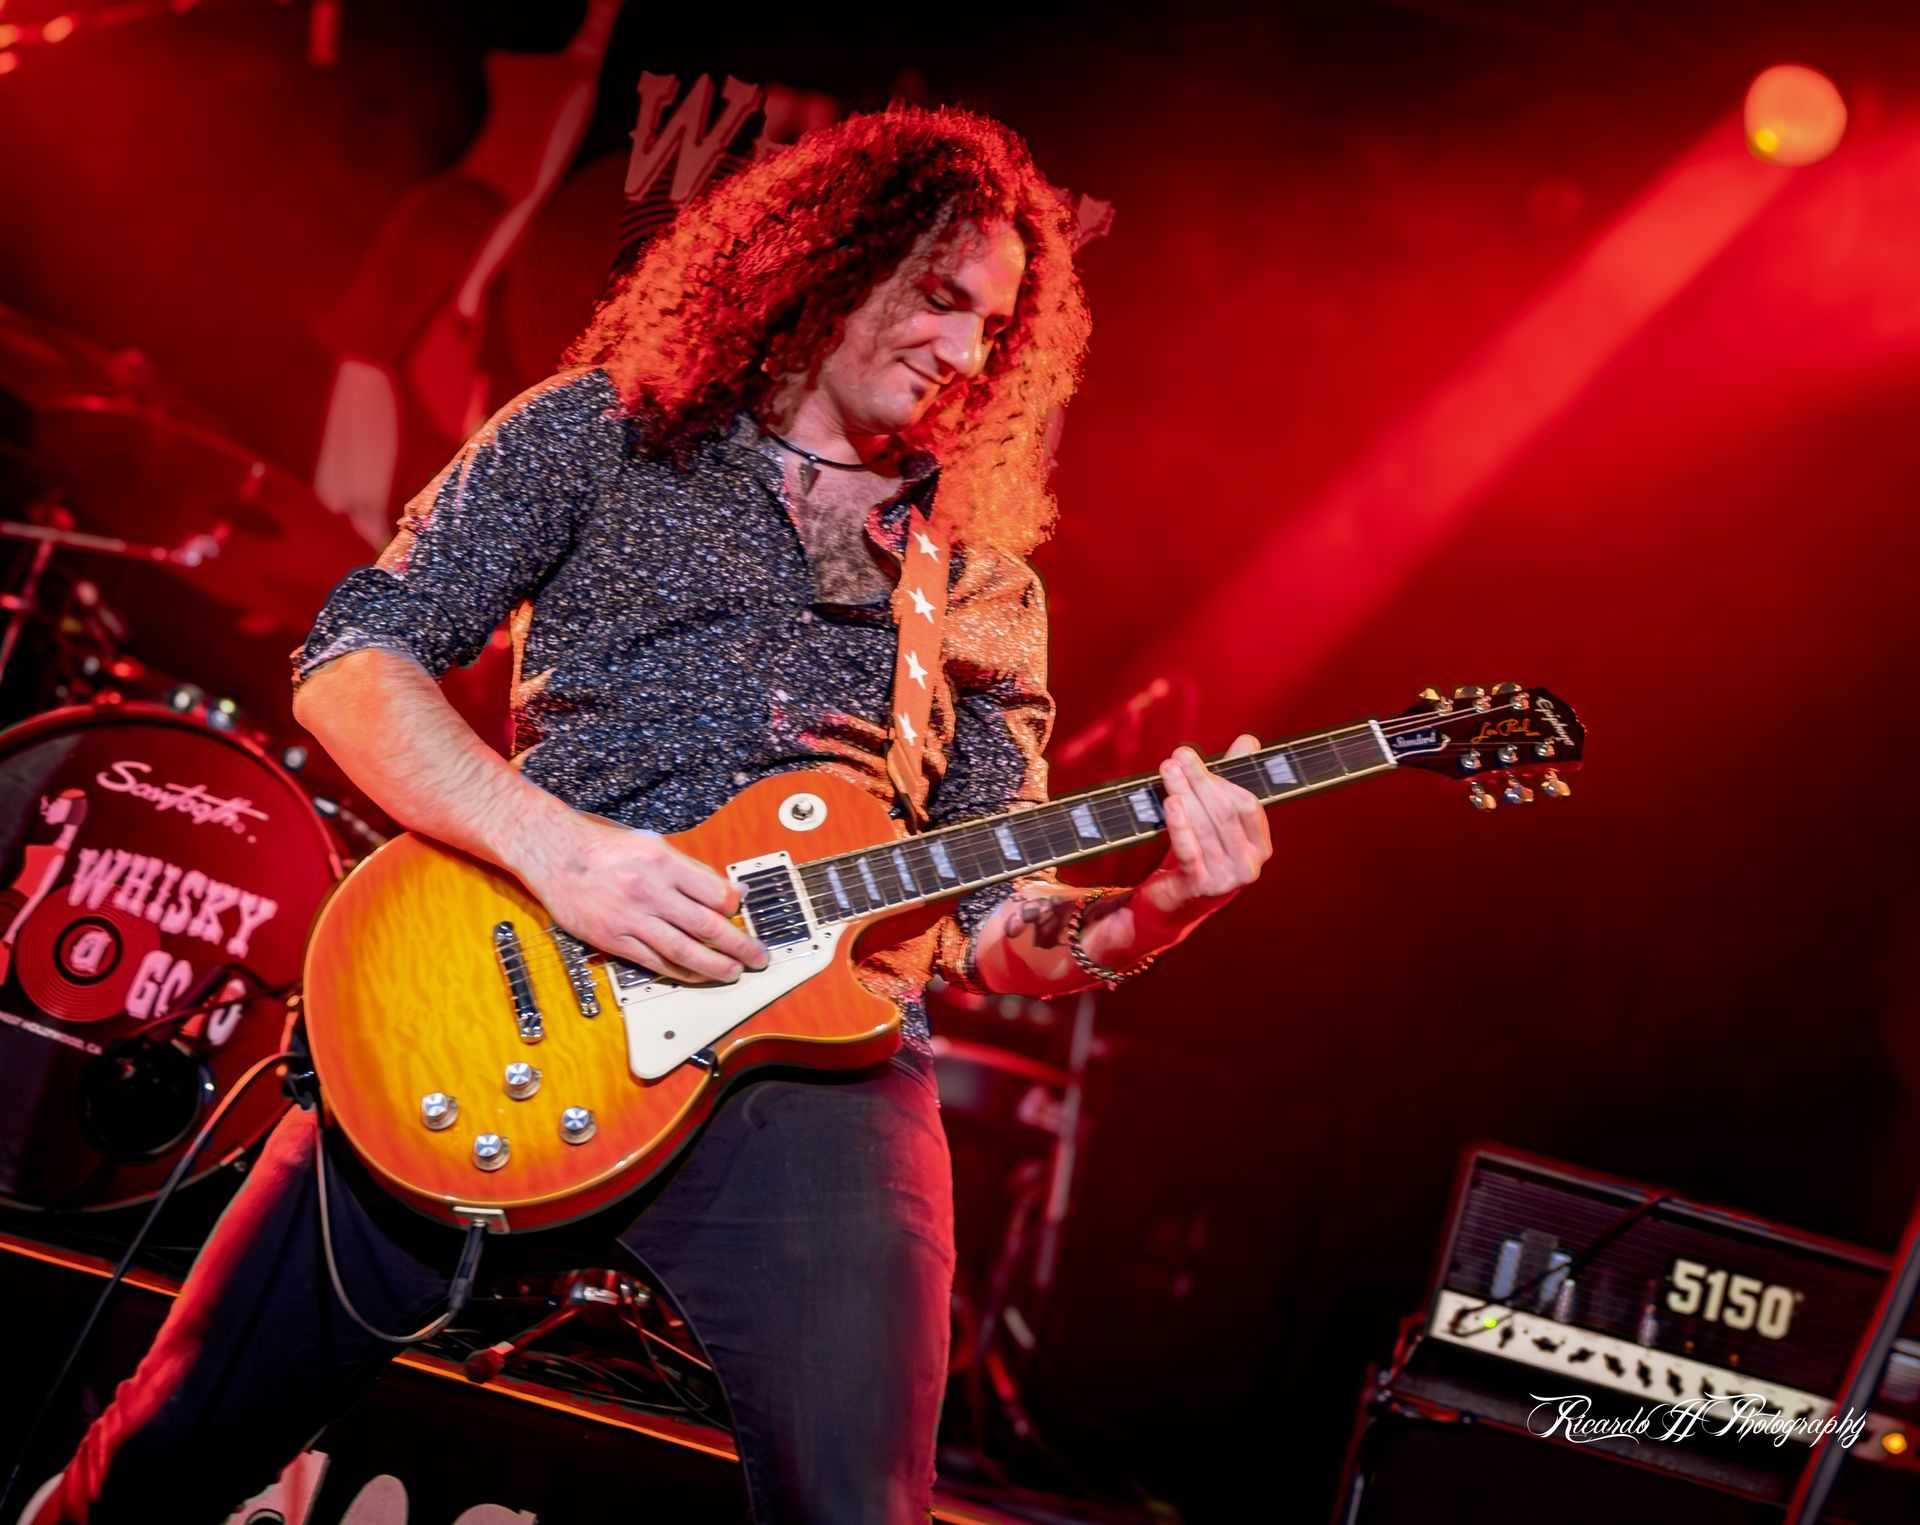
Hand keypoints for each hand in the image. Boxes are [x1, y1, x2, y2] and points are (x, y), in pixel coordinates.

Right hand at [517, 813, 767, 983]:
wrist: (556, 855)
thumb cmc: (606, 848)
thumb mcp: (653, 844)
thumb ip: (692, 869)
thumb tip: (730, 892)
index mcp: (664, 862)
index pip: (715, 893)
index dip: (735, 908)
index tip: (742, 914)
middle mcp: (649, 891)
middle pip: (706, 926)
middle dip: (739, 946)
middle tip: (757, 957)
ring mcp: (631, 918)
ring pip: (683, 951)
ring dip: (714, 966)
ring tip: (733, 973)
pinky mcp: (613, 939)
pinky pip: (654, 962)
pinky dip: (679, 972)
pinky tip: (695, 975)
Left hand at [1135, 735, 1271, 929]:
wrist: (1174, 903)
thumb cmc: (1200, 853)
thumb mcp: (1217, 817)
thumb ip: (1233, 779)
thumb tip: (1248, 741)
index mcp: (1260, 845)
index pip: (1248, 804)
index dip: (1222, 777)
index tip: (1191, 756)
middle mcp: (1249, 864)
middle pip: (1224, 812)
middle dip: (1200, 780)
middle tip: (1177, 757)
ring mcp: (1226, 879)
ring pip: (1205, 827)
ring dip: (1184, 793)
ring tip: (1167, 770)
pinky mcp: (1200, 888)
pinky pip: (1190, 850)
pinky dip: (1180, 824)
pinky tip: (1170, 802)